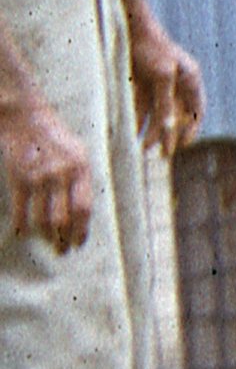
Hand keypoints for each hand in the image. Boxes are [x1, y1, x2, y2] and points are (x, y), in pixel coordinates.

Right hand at [1, 100, 94, 252]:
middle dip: (64, 239)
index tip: (79, 243)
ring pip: (43, 218)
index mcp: (81, 168)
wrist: (25, 117)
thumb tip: (82, 211)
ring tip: (48, 244)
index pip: (84, 208)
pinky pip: (20, 210)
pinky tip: (22, 233)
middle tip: (62, 251)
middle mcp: (62, 174)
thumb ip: (81, 179)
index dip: (82, 230)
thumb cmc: (54, 137)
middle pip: (64, 218)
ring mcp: (39, 176)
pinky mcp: (18, 177)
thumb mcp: (77, 152)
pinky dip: (21, 225)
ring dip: (45, 236)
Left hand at [128, 28, 201, 156]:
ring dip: (151, 129)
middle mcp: (178, 81)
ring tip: (142, 147)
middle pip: (177, 114)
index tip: (183, 145)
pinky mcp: (142, 81)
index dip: (192, 129)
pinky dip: (138, 118)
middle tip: (163, 154)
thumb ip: (166, 103)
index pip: (197, 109)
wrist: (128, 25)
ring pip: (158, 112)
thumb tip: (169, 127)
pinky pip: (142, 105)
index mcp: (191, 78)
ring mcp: (160, 82)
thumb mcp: (162, 76)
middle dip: (169, 135)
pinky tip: (131, 132)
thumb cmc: (150, 48)